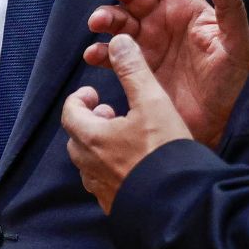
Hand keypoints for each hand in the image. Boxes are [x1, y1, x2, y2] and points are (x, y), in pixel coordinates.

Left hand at [62, 34, 194, 213]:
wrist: (179, 205)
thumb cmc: (163, 152)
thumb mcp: (152, 102)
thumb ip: (134, 70)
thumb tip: (120, 42)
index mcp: (91, 137)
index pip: (70, 112)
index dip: (81, 99)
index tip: (97, 93)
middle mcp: (89, 165)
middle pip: (77, 137)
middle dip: (91, 121)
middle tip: (112, 113)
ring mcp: (101, 189)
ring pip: (89, 162)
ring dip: (101, 146)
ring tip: (125, 138)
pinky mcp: (116, 205)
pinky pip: (104, 183)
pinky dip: (112, 169)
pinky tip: (136, 165)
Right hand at [86, 0, 248, 148]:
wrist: (223, 126)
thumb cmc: (237, 82)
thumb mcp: (236, 42)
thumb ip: (229, 4)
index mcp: (187, 8)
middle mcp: (164, 22)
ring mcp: (149, 46)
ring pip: (119, 21)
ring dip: (105, 17)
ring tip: (98, 22)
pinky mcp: (138, 71)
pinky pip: (112, 56)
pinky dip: (100, 53)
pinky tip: (94, 54)